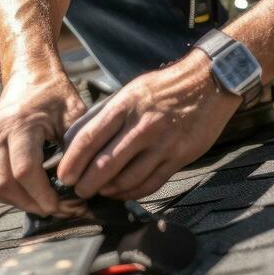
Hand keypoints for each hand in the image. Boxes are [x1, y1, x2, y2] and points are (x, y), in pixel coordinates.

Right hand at [0, 70, 88, 215]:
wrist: (31, 73)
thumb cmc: (56, 92)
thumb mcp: (74, 112)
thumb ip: (76, 145)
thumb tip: (79, 182)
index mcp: (20, 123)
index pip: (24, 170)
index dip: (43, 194)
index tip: (63, 203)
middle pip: (4, 185)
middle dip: (32, 204)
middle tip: (59, 209)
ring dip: (20, 202)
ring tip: (47, 203)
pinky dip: (11, 194)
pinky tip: (33, 193)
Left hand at [56, 51, 240, 200]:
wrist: (210, 81)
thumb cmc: (167, 85)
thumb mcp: (133, 89)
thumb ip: (109, 113)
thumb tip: (81, 138)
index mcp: (127, 104)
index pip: (90, 138)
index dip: (72, 161)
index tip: (64, 175)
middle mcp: (143, 125)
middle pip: (105, 165)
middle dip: (86, 183)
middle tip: (78, 190)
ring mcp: (163, 143)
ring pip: (127, 179)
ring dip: (109, 190)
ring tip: (100, 191)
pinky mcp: (180, 156)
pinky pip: (150, 183)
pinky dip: (132, 193)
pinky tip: (123, 191)